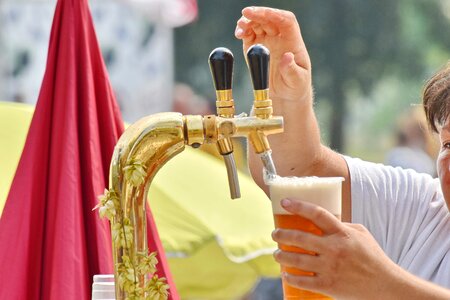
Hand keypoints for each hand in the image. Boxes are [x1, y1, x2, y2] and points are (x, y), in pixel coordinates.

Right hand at [235, 6, 311, 104]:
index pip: (286, 20)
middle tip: (246, 13)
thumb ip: (291, 70)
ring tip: (240, 27)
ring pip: (258, 23)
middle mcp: (280, 37)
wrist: (285, 94)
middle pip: (270, 18)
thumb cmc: (295, 87)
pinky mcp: (255, 47)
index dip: (275, 14)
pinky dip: (243, 31)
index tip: (264, 14)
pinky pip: (248, 34)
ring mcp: (267, 41)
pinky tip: (239, 34)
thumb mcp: (297, 81)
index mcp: (293, 41)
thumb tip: (287, 57)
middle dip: (258, 14)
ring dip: (248, 21)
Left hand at [272, 198, 397, 299]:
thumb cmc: (372, 257)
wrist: (385, 285)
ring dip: (281, 255)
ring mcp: (330, 268)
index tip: (285, 202)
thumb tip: (321, 220)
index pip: (317, 214)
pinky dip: (290, 277)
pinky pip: (303, 281)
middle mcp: (334, 249)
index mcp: (342, 233)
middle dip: (281, 234)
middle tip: (275, 233)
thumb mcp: (360, 234)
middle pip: (299, 237)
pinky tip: (285, 274)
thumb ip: (341, 226)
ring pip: (296, 259)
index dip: (299, 206)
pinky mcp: (329, 285)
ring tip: (277, 253)